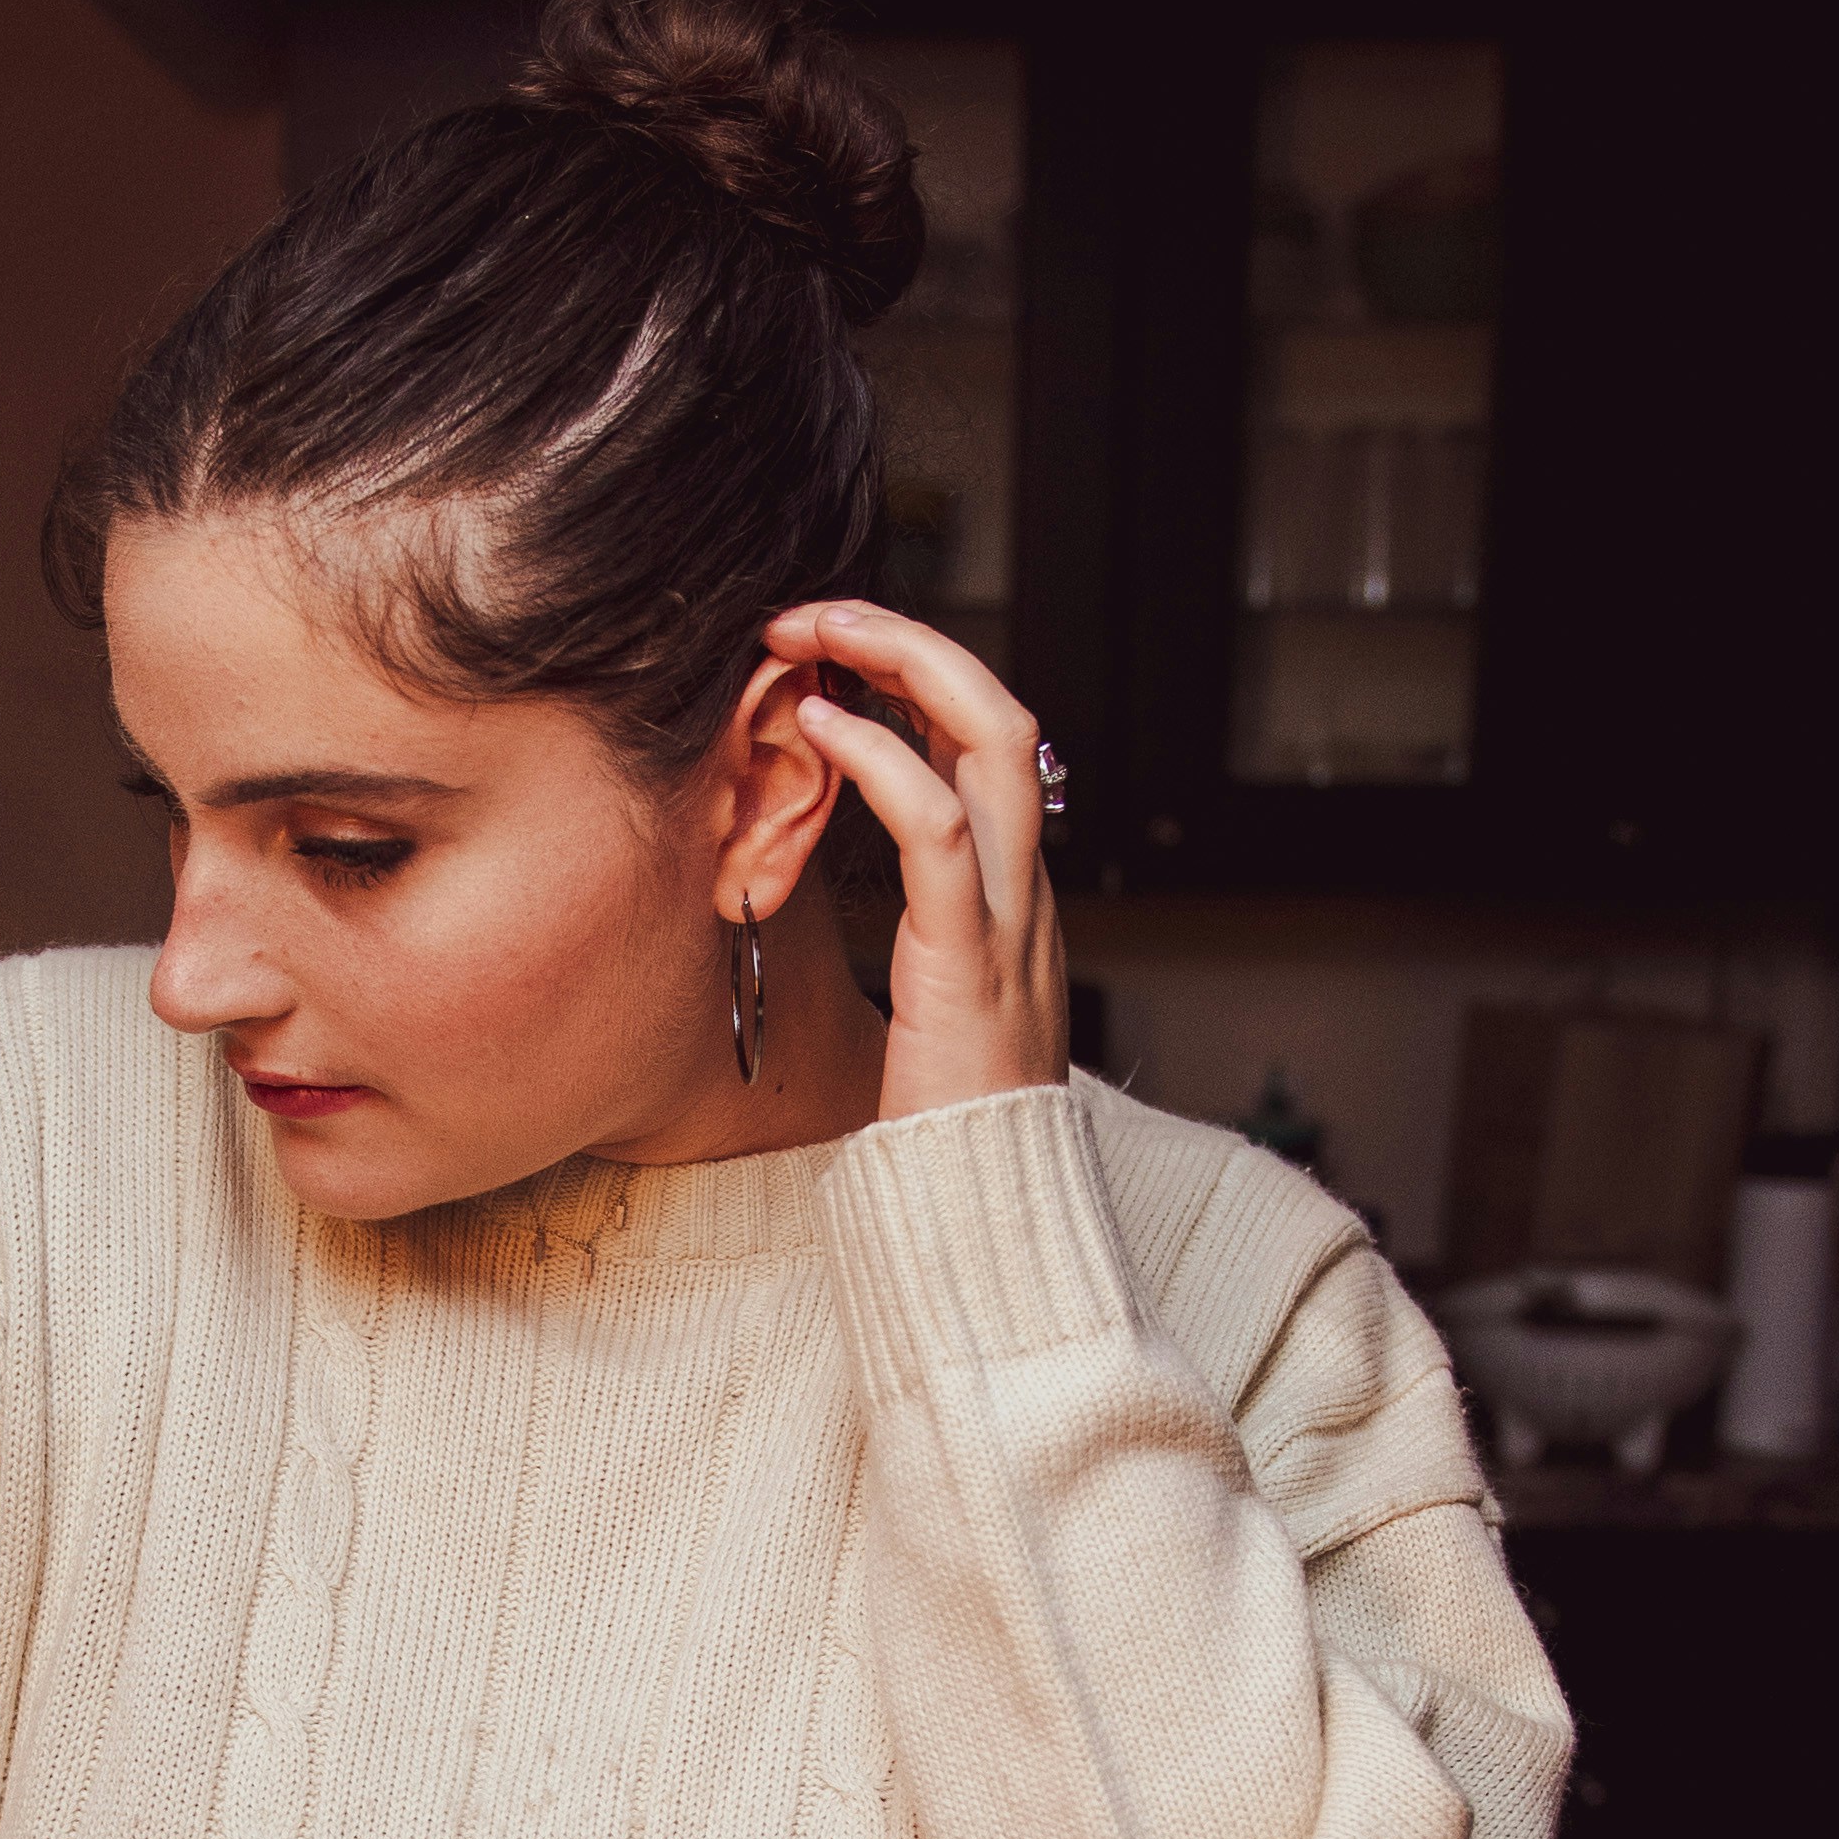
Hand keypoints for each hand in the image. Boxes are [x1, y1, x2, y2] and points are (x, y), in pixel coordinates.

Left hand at [763, 601, 1070, 1125]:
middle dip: (910, 641)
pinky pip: (942, 830)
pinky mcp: (970, 960)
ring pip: (993, 738)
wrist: (985, 1224)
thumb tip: (855, 907)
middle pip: (1004, 713)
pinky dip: (881, 760)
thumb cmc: (939, 1136)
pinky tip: (821, 726)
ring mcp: (1010, 920)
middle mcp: (1026, 893)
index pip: (987, 750)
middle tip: (815, 614)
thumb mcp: (931, 1013)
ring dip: (901, 663)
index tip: (829, 657)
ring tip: (812, 637)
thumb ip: (920, 945)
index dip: (915, 683)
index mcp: (1014, 901)